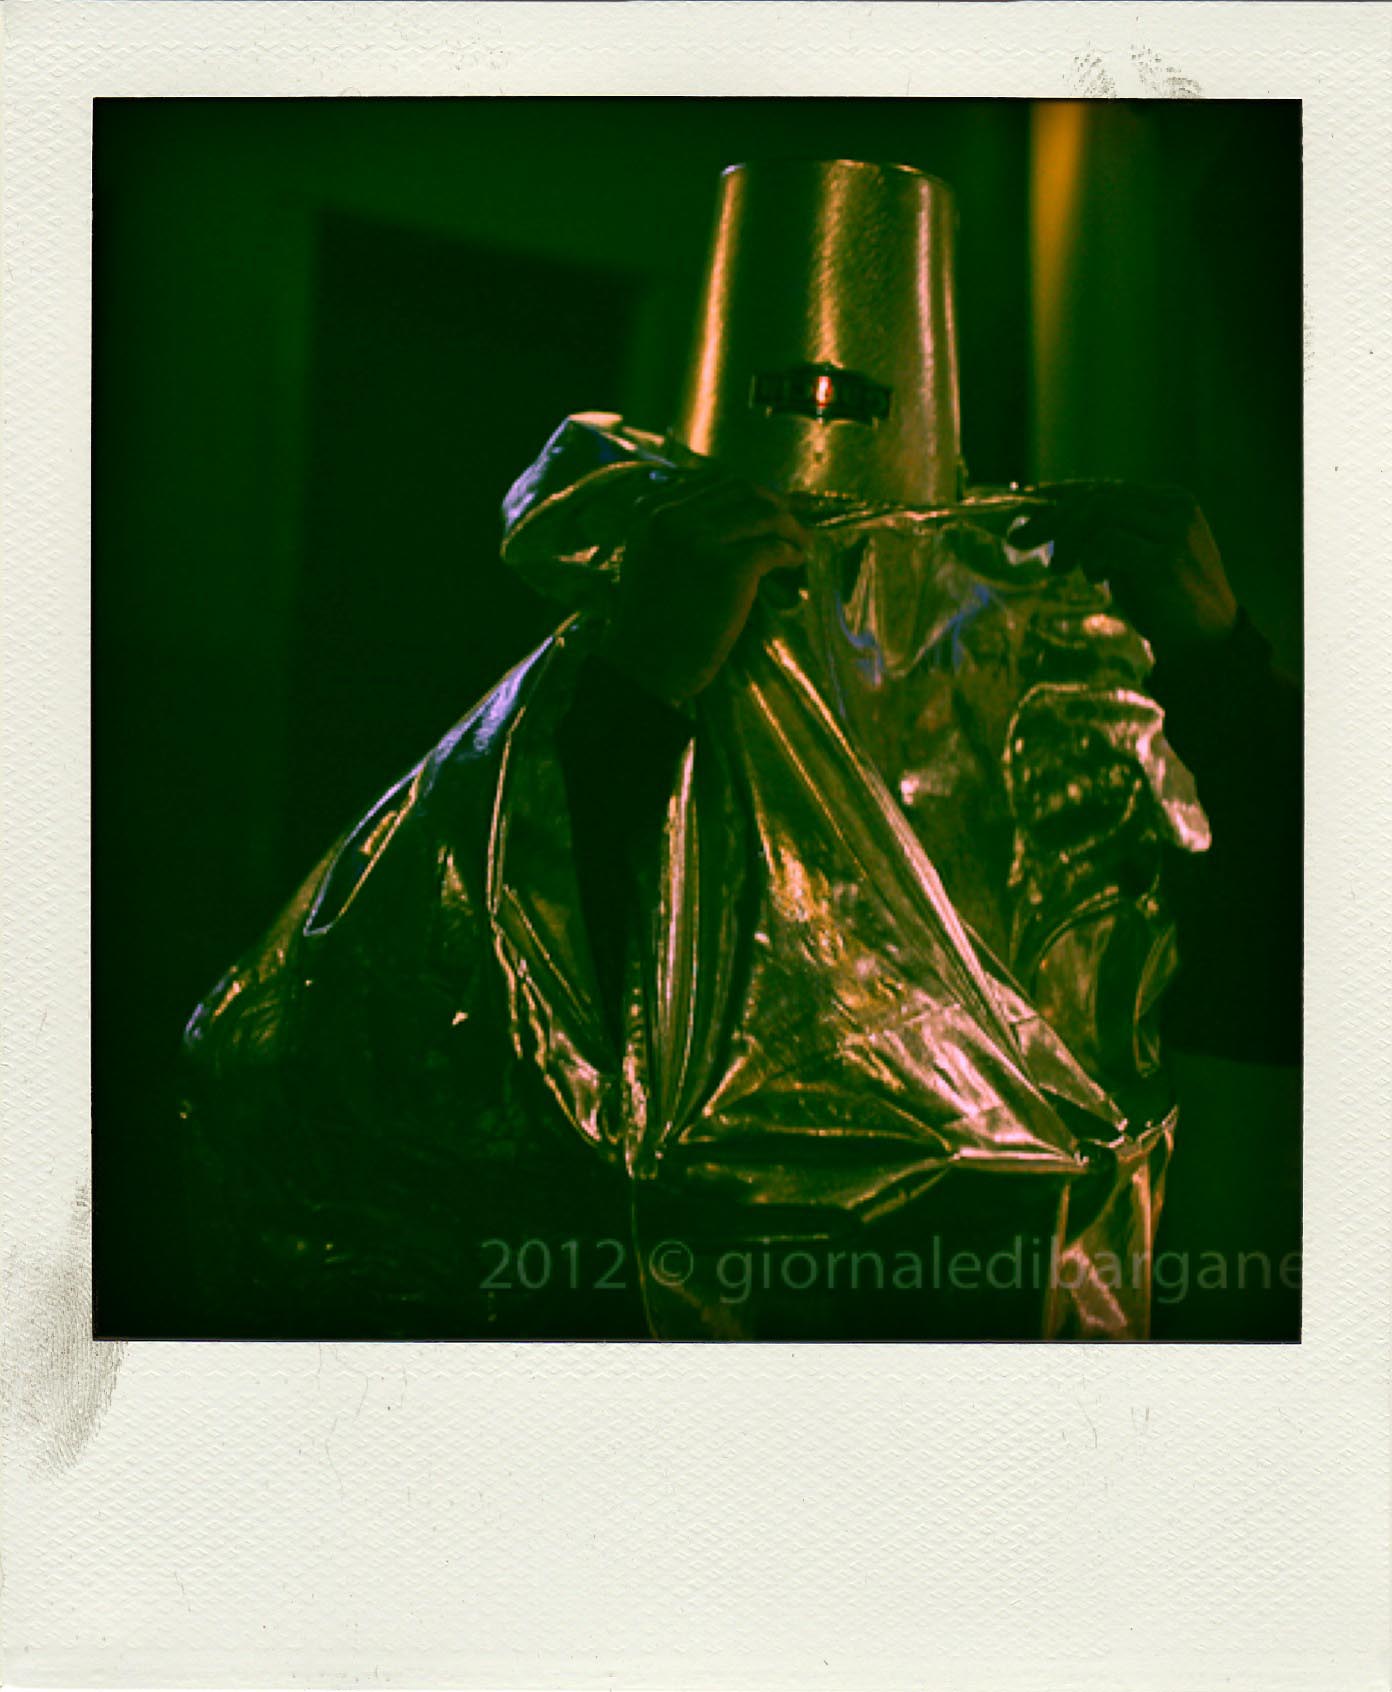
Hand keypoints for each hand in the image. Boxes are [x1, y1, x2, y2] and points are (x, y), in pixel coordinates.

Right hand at [600, 469, 810, 701]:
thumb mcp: (652, 557)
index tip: (771, 504)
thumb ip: (679, 529)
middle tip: (795, 520)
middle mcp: (674, 517)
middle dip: (775, 502)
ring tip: (802, 542)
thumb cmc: (651, 621)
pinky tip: (795, 562)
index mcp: (652, 511)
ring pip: (764, 513)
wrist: (644, 666)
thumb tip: (736, 511)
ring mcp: (701, 539)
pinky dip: (790, 552)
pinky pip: (773, 548)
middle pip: (742, 490)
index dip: (750, 491)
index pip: (713, 481)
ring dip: (790, 526)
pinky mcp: (728, 567)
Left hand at [1012, 481, 1239, 660]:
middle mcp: (1174, 507)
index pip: (1105, 489)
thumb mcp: (1133, 559)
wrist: (1207, 643)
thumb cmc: (1165, 603)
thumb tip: (1050, 523)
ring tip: (1059, 569)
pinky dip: (1091, 558)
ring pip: (1100, 514)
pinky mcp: (1167, 557)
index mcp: (1169, 501)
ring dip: (1069, 541)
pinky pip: (1108, 542)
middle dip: (1051, 519)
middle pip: (1097, 498)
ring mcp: (1174, 530)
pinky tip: (1095, 579)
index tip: (1025, 508)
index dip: (1060, 497)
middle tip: (1020, 541)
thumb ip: (1107, 536)